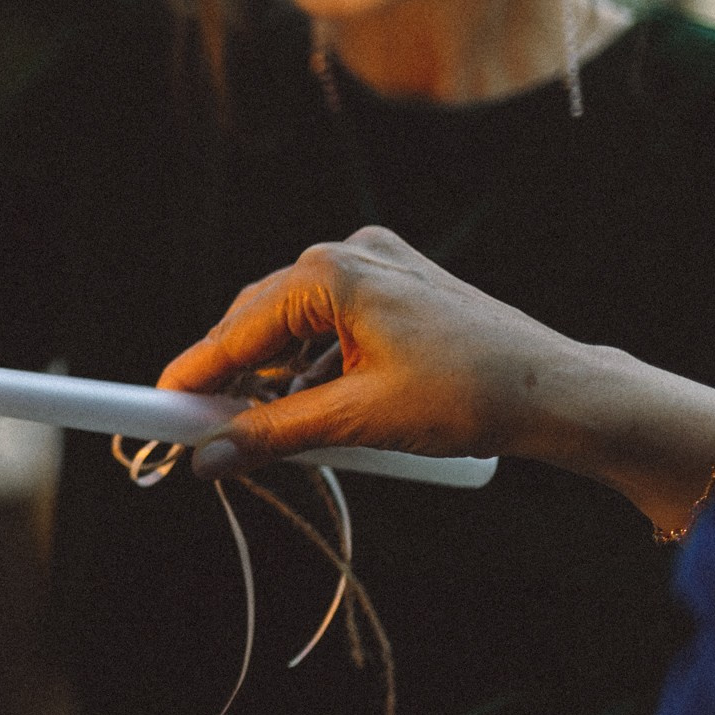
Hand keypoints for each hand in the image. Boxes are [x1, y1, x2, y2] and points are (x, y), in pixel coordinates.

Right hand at [157, 227, 592, 480]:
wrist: (562, 392)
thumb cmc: (473, 396)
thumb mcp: (359, 422)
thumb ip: (273, 436)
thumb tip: (206, 460)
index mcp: (332, 273)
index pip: (237, 330)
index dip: (191, 374)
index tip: (152, 406)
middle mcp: (350, 255)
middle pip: (258, 322)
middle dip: (232, 379)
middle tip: (203, 432)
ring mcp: (377, 265)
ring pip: (294, 325)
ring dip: (277, 377)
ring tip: (269, 430)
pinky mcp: (398, 284)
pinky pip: (330, 322)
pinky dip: (314, 364)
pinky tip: (315, 405)